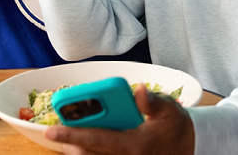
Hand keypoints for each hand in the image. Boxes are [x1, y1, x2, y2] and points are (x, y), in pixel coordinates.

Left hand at [44, 84, 194, 154]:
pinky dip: (87, 151)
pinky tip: (79, 142)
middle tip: (55, 129)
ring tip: (66, 134)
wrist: (186, 146)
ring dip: (75, 148)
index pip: (97, 139)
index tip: (51, 129)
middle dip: (69, 142)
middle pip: (87, 153)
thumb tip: (138, 89)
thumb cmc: (174, 126)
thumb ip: (152, 100)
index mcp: (135, 145)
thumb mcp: (169, 109)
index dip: (72, 133)